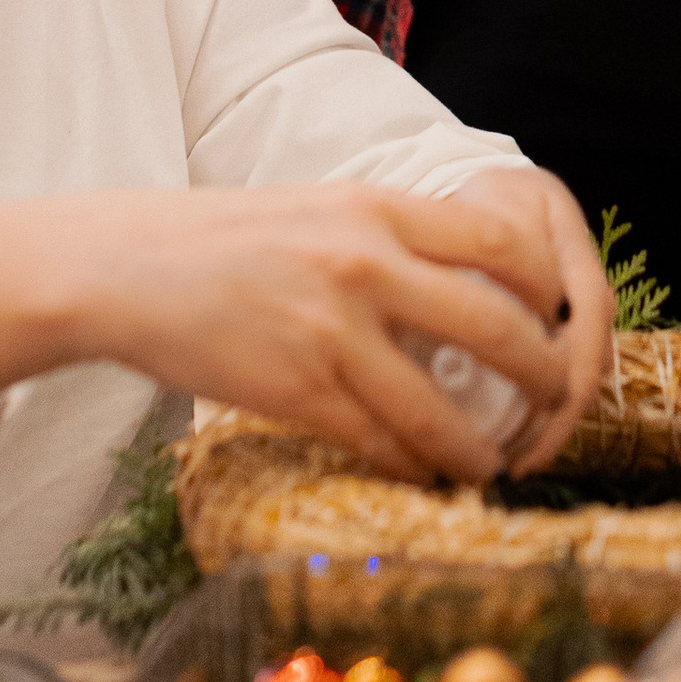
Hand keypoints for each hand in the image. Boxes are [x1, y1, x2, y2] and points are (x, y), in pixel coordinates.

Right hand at [0, 170, 600, 484]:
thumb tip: (462, 282)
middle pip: (494, 327)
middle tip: (555, 400)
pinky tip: (425, 474)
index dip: (543, 285)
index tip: (556, 312)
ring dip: (480, 448)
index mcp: (374, 207)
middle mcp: (364, 264)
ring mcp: (331, 333)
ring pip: (440, 409)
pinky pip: (379, 443)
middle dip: (540, 375)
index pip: (499, 240)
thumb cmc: (223, 238)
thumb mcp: (318, 208)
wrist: (124, 268)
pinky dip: (413, 465)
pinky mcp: (296, 392)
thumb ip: (388, 237)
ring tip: (495, 464)